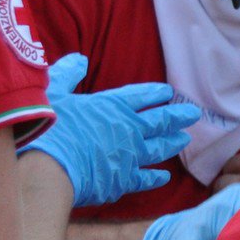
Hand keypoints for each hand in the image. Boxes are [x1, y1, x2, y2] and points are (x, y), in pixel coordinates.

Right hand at [19, 54, 200, 207]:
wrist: (47, 167)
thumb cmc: (46, 127)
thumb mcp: (50, 91)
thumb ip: (67, 74)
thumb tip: (80, 60)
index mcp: (111, 106)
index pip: (140, 96)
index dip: (155, 93)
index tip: (169, 92)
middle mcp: (127, 129)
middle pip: (160, 120)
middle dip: (178, 116)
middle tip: (194, 113)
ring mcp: (129, 156)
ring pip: (159, 148)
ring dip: (173, 142)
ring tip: (185, 139)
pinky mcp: (123, 180)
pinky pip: (145, 178)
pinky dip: (156, 177)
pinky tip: (165, 177)